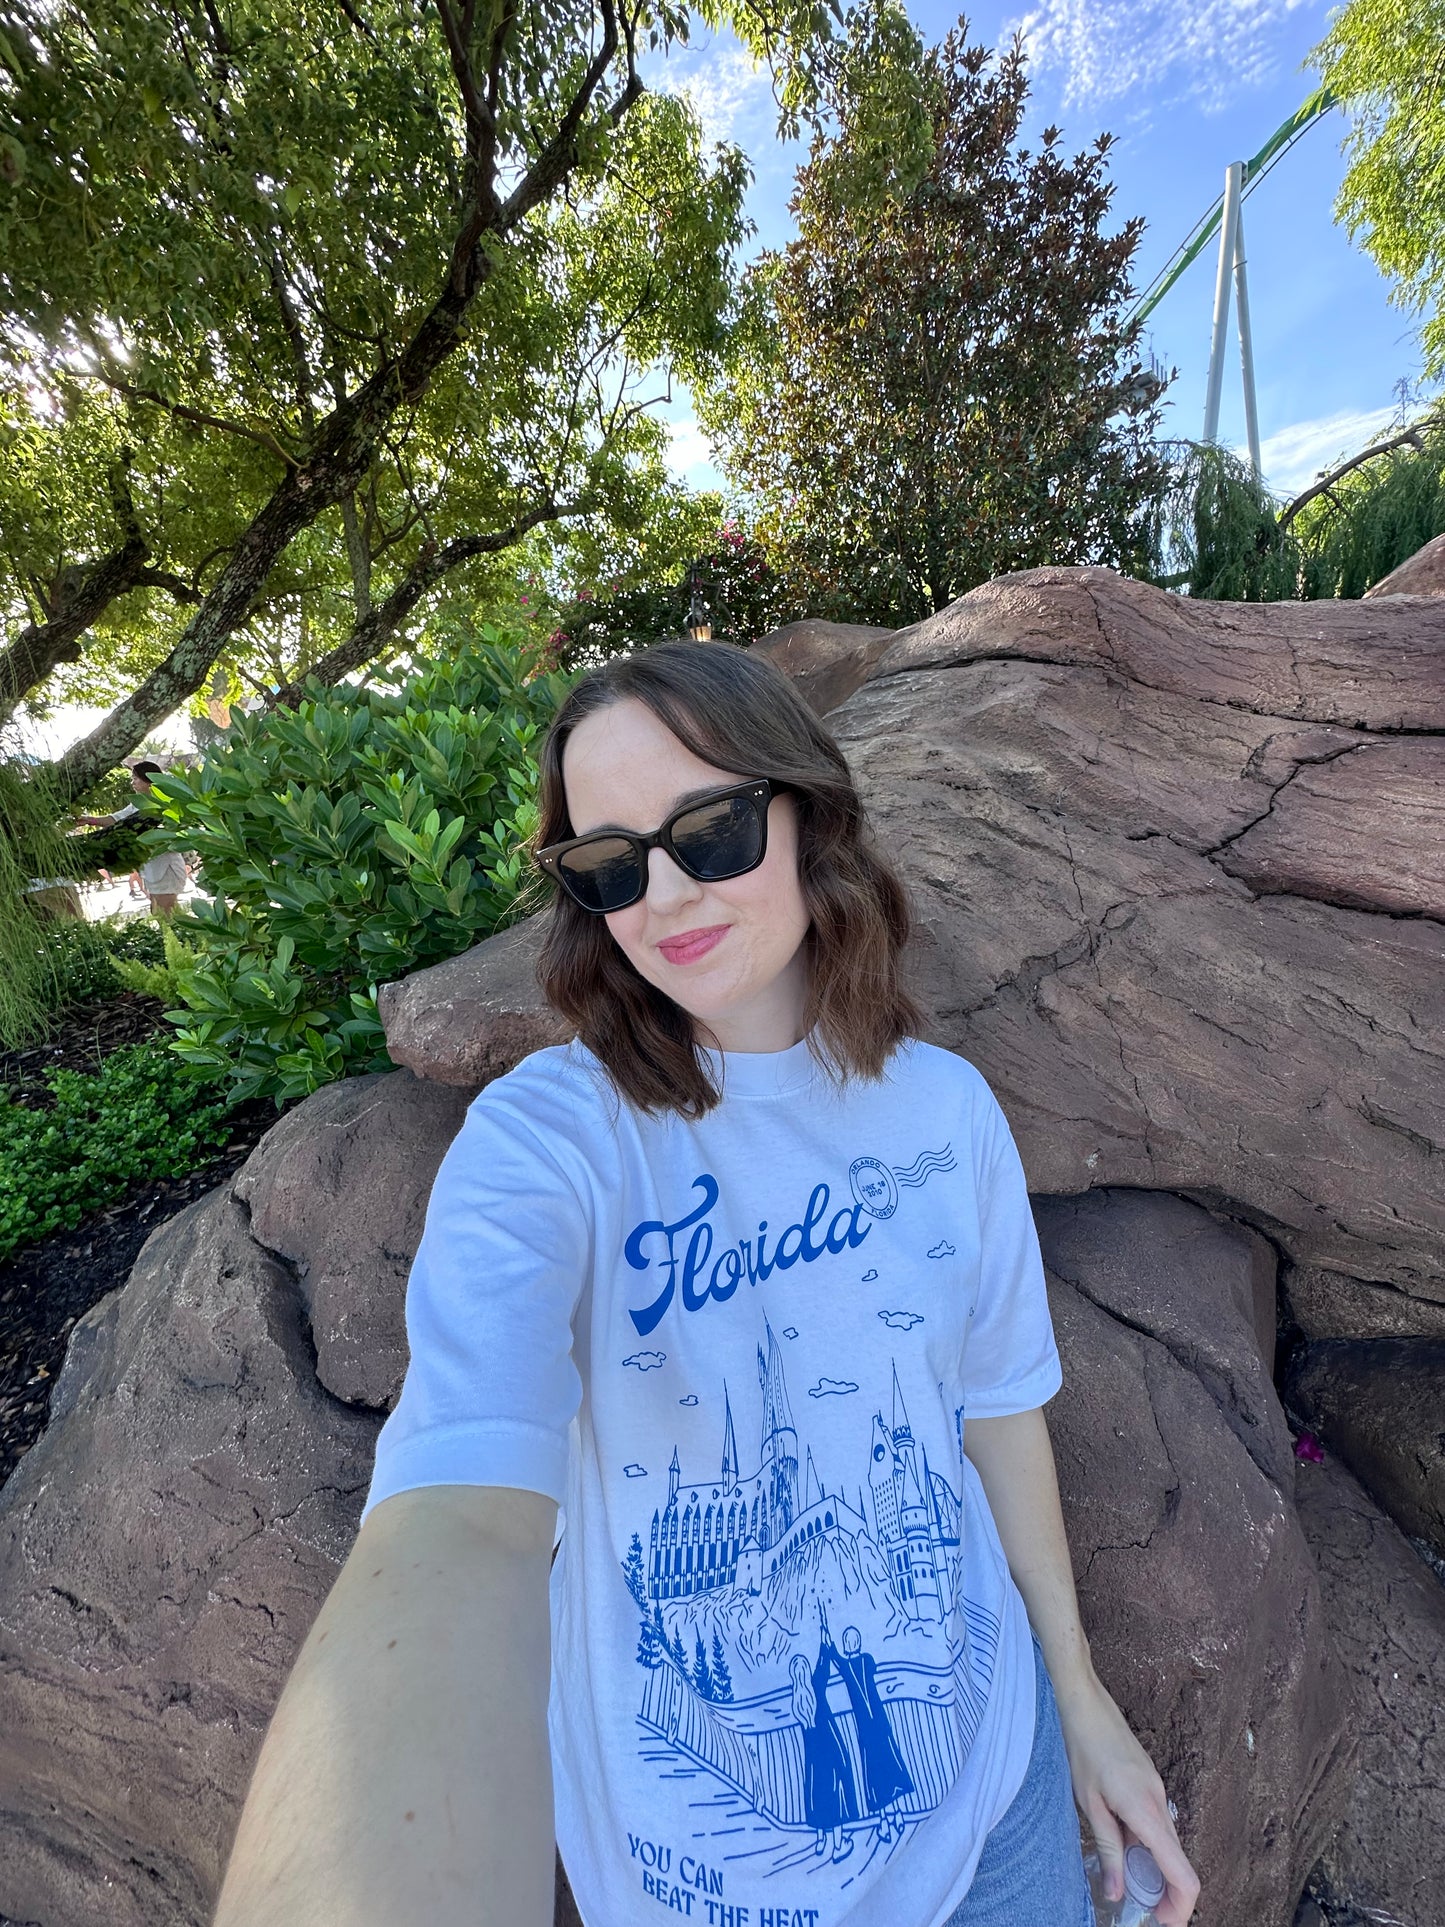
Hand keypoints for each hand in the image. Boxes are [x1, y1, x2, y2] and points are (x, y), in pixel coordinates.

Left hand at [1052, 1667, 1198, 1925]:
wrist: (1085, 1702)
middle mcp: (1160, 1803)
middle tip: (1141, 1910)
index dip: (1180, 1906)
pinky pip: (1155, 1824)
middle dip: (1165, 1893)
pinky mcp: (1149, 1783)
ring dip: (1153, 1869)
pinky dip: (1146, 1845)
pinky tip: (1121, 1846)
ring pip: (1166, 1843)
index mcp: (1147, 1813)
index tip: (1163, 1923)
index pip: (1183, 1873)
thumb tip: (1118, 1892)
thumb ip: (1108, 1850)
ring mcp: (1157, 1791)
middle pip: (1178, 1863)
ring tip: (1125, 1881)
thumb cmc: (1082, 1748)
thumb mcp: (1089, 1804)